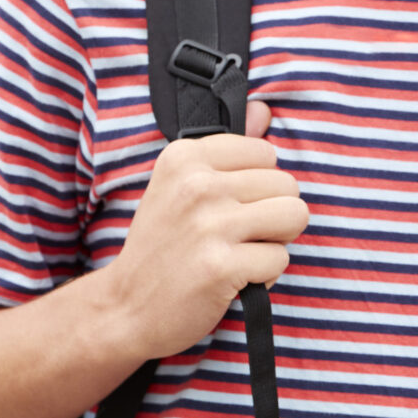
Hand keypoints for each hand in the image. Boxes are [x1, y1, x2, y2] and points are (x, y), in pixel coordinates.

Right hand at [95, 101, 306, 363]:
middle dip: (270, 215)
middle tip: (231, 236)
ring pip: (293, 217)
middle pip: (287, 185)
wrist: (125, 307)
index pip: (266, 153)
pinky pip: (279, 259)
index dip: (257, 186)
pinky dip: (263, 276)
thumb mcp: (179, 186)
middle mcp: (196, 185)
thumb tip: (262, 109)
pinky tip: (231, 278)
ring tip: (238, 252)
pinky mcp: (221, 266)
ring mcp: (208, 225)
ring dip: (273, 242)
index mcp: (183, 157)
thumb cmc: (160, 246)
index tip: (225, 206)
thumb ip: (226, 149)